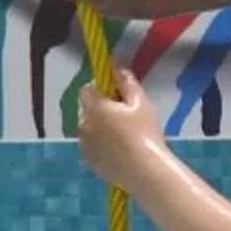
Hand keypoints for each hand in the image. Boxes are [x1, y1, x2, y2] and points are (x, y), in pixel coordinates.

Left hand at [73, 72, 163, 187]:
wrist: (145, 170)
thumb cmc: (145, 132)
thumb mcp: (140, 102)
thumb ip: (126, 80)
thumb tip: (116, 60)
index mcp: (95, 108)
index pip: (87, 89)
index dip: (100, 89)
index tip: (117, 95)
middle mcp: (84, 125)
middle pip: (89, 109)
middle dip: (102, 109)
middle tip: (126, 117)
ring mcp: (84, 145)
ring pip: (90, 128)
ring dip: (100, 127)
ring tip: (124, 136)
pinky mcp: (89, 161)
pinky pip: (92, 146)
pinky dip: (101, 144)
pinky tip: (119, 150)